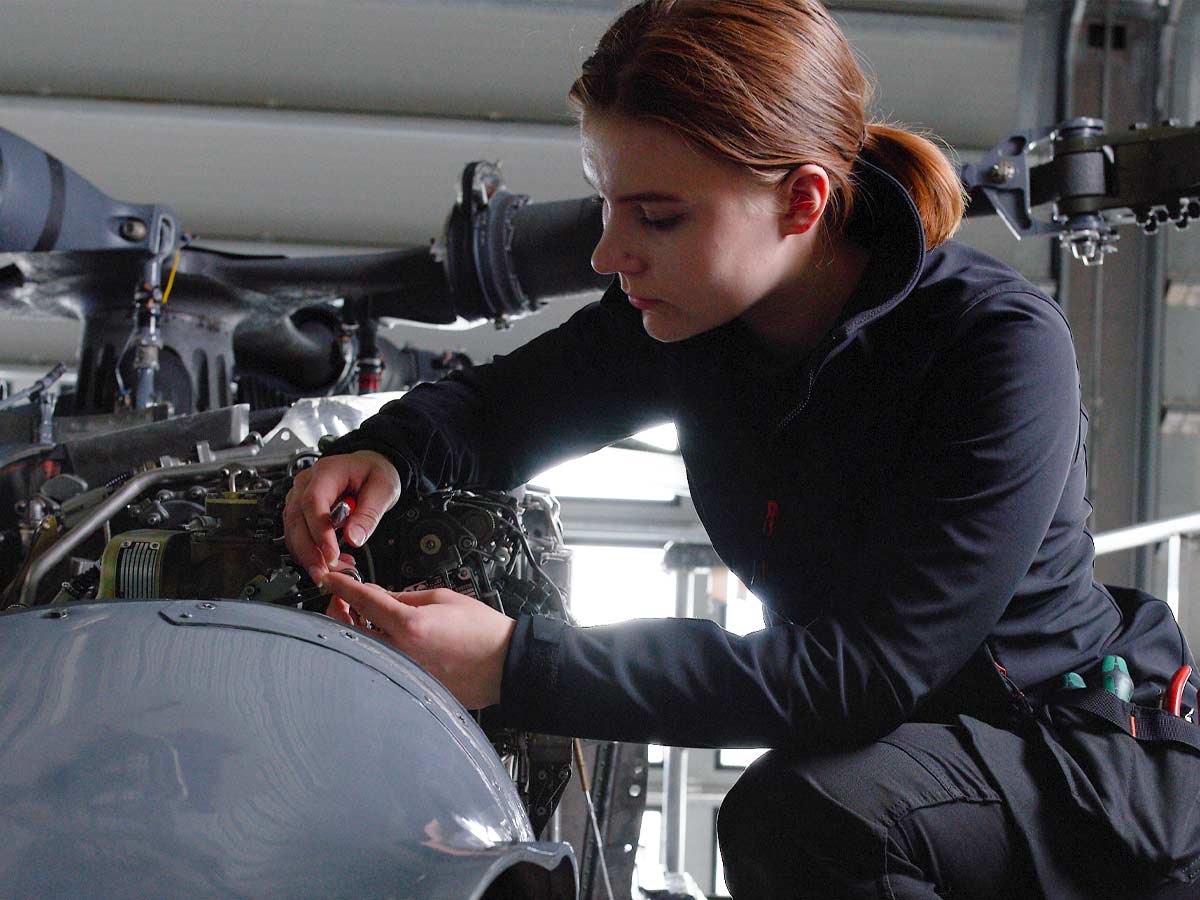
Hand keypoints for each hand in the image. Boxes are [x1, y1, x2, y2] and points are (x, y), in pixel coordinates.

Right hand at [283, 450, 401, 583]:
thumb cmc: (374, 473)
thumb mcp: (384, 489)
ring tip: (330, 571)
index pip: (313, 501)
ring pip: (292, 530)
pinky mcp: (299, 511)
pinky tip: (328, 561)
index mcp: (327, 471)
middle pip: (296, 519)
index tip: (331, 554)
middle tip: (324, 574)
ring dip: (307, 555)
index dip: (319, 531)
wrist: (368, 468)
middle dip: (308, 551)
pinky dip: (309, 552)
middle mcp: (306, 483)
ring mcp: (299, 496)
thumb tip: (353, 538)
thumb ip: (369, 513)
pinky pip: (296, 535)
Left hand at [324, 572, 516, 710]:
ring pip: (363, 649)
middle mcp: (400, 652)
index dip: (343, 586)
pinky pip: (381, 663)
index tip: (332, 579)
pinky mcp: (409, 684)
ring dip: (355, 630)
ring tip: (361, 616)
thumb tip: (380, 595)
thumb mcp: (443, 598)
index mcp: (409, 625)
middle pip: (351, 630)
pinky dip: (375, 648)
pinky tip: (381, 638)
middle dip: (340, 611)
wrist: (503, 663)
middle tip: (342, 599)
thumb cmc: (482, 632)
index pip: (364, 600)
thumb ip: (405, 596)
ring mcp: (403, 672)